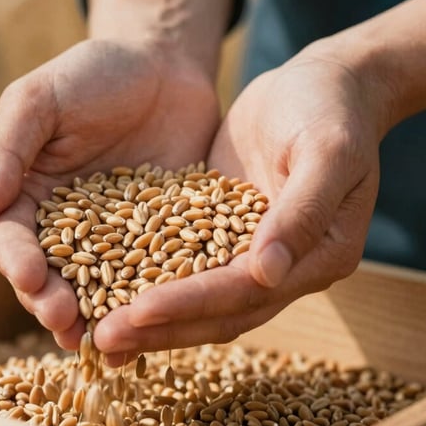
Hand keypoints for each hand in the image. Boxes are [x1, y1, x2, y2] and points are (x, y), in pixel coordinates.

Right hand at [0, 39, 219, 348]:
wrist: (162, 66)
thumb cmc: (93, 75)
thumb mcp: (40, 99)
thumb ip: (5, 150)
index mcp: (25, 195)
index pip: (11, 239)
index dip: (17, 262)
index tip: (32, 279)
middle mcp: (64, 227)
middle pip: (50, 277)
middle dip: (53, 304)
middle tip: (67, 325)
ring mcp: (113, 239)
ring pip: (99, 289)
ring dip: (98, 319)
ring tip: (108, 345)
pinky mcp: (158, 241)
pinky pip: (152, 276)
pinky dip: (150, 302)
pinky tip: (158, 324)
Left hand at [93, 55, 386, 364]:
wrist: (324, 84)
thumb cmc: (331, 107)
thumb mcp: (326, 150)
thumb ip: (302, 211)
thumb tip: (267, 274)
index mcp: (319, 256)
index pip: (244, 292)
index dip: (190, 303)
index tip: (136, 313)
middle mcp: (286, 268)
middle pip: (217, 312)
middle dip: (159, 328)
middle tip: (100, 341)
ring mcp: (253, 254)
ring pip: (197, 300)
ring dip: (150, 320)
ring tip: (94, 334)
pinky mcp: (224, 233)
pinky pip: (184, 266)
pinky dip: (150, 283)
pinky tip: (107, 290)